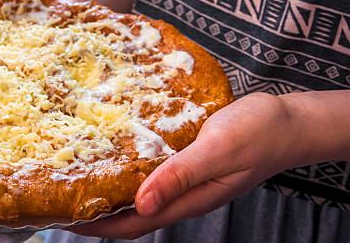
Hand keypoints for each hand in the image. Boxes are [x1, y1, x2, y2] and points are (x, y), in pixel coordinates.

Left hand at [67, 92, 304, 238]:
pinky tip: (117, 156)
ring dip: (110, 193)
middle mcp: (183, 195)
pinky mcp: (190, 163)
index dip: (97, 227)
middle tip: (60, 198)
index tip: (62, 219)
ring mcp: (187, 180)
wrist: (288, 122)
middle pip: (131, 214)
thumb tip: (140, 204)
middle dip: (95, 214)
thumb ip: (180, 177)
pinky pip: (153, 174)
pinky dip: (130, 172)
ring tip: (79, 181)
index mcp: (188, 199)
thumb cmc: (257, 134)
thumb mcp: (216, 151)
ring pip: (140, 195)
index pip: (133, 224)